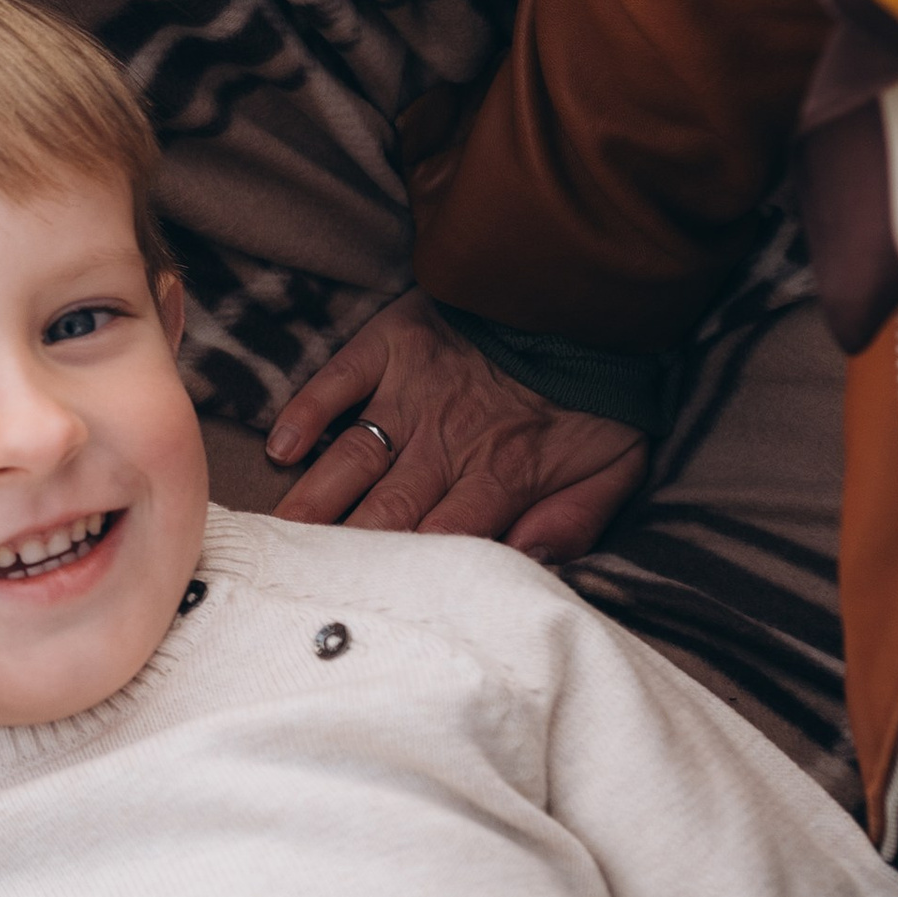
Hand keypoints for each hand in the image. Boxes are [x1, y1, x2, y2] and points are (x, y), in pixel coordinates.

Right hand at [267, 292, 646, 557]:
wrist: (582, 289)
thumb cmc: (599, 389)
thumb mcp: (619, 465)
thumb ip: (578, 520)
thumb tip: (531, 563)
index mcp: (500, 477)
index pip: (443, 541)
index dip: (408, 576)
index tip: (374, 607)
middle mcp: (447, 443)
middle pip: (386, 512)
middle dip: (345, 552)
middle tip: (307, 587)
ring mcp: (412, 393)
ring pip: (353, 459)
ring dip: (315, 499)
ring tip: (279, 535)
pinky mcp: (390, 347)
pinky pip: (338, 381)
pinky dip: (308, 412)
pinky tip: (283, 447)